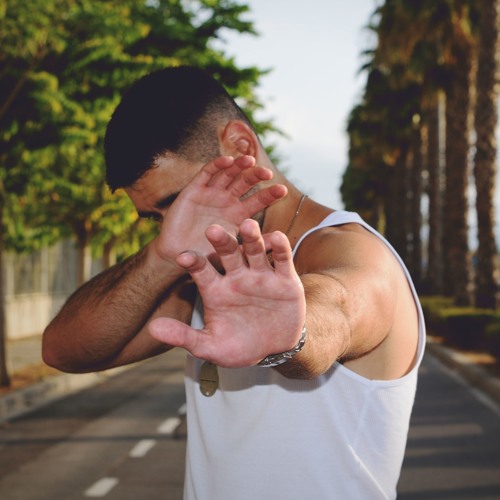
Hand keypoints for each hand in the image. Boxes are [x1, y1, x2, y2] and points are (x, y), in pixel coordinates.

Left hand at [149, 219, 305, 366]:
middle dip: (221, 242)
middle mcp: (237, 277)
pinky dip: (280, 247)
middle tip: (213, 230)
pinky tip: (275, 238)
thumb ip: (184, 336)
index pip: (202, 271)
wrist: (273, 349)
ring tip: (247, 225)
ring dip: (251, 237)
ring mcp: (261, 275)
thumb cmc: (238, 346)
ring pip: (255, 250)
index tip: (183, 257)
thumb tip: (153, 328)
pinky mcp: (285, 278)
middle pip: (228, 253)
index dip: (193, 263)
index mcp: (215, 289)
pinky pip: (282, 259)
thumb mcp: (209, 346)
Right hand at [154, 155, 286, 261]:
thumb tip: (278, 242)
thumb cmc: (207, 255)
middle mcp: (226, 200)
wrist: (181, 256)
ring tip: (250, 161)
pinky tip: (228, 161)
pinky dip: (217, 165)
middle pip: (245, 182)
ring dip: (239, 166)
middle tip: (267, 174)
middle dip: (256, 176)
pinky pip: (207, 173)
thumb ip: (251, 245)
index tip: (282, 190)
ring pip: (228, 174)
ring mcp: (211, 193)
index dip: (269, 194)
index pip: (257, 200)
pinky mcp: (194, 189)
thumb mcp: (233, 251)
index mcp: (238, 213)